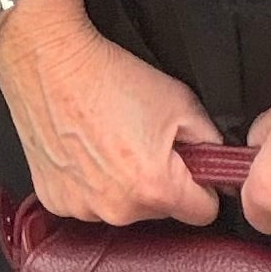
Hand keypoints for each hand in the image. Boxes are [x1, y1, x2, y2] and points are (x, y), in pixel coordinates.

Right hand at [0, 0, 222, 227]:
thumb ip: (210, 140)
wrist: (49, 59)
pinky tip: (84, 150)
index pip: (203, 212)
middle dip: (159, 181)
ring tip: (109, 140)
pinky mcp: (55, 200)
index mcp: (155, 188)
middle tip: (141, 139)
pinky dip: (89, 182)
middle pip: (160, 211)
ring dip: (122, 184)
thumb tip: (221, 164)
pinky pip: (87, 202)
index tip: (190, 165)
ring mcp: (82, 208)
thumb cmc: (107, 75)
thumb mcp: (179, 100)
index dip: (203, 185)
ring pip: (122, 207)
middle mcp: (117, 208)